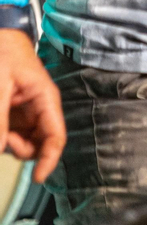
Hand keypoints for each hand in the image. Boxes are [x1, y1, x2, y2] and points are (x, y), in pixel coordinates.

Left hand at [0, 30, 63, 182]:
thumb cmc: (4, 53)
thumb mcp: (0, 85)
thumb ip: (0, 118)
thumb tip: (0, 147)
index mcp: (46, 99)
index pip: (56, 136)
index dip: (50, 159)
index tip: (38, 177)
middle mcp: (39, 109)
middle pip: (39, 144)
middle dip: (21, 149)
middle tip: (3, 139)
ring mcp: (24, 113)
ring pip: (23, 142)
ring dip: (9, 143)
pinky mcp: (11, 114)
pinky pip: (10, 135)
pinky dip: (2, 137)